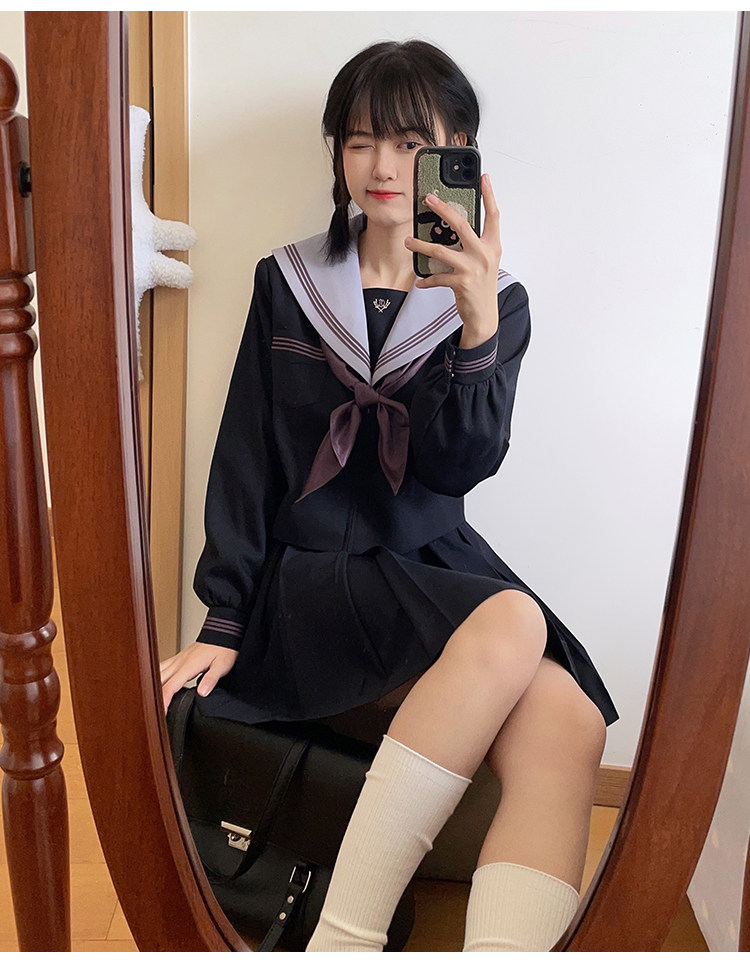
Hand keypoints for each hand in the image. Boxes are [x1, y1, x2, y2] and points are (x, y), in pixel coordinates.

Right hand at [159, 641, 238, 713]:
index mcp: (189, 666)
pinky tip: (155, 684)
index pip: (170, 686)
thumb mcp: (222, 665)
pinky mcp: (179, 658)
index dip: (164, 701)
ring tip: (151, 701)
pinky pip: (162, 667)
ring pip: (157, 673)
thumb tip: (202, 693)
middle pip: (159, 681)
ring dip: (152, 687)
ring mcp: (177, 659)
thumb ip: (211, 679)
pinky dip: (156, 677)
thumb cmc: (224, 648)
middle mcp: (179, 662)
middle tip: (153, 712)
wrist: (222, 632)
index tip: (161, 713)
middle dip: (153, 697)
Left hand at [405, 173, 502, 347]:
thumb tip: (452, 226)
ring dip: (421, 244)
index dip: (489, 195)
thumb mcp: (484, 261)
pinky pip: (437, 276)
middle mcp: (484, 254)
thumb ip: (473, 244)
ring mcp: (473, 268)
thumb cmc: (481, 285)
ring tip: (408, 241)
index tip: (483, 177)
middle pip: (461, 224)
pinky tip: (420, 281)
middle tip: (428, 199)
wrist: (484, 315)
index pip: (493, 215)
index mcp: (492, 245)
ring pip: (441, 250)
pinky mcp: (461, 283)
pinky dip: (427, 279)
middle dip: (442, 209)